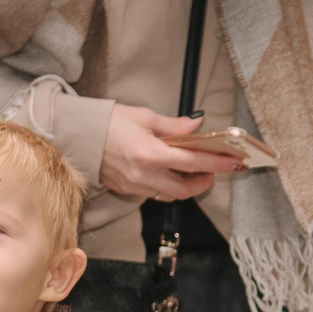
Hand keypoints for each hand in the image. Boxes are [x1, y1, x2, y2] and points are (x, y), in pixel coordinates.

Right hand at [103, 104, 240, 200]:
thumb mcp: (144, 117)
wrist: (76, 136)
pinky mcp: (128, 189)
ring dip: (188, 186)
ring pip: (171, 194)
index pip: (193, 163)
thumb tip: (197, 125)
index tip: (235, 162)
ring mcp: (135, 186)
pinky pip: (155, 193)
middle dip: (205, 181)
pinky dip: (169, 186)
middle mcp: (143, 175)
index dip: (218, 164)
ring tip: (196, 172)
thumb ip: (174, 126)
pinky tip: (172, 173)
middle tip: (214, 169)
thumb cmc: (109, 123)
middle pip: (185, 189)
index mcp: (149, 153)